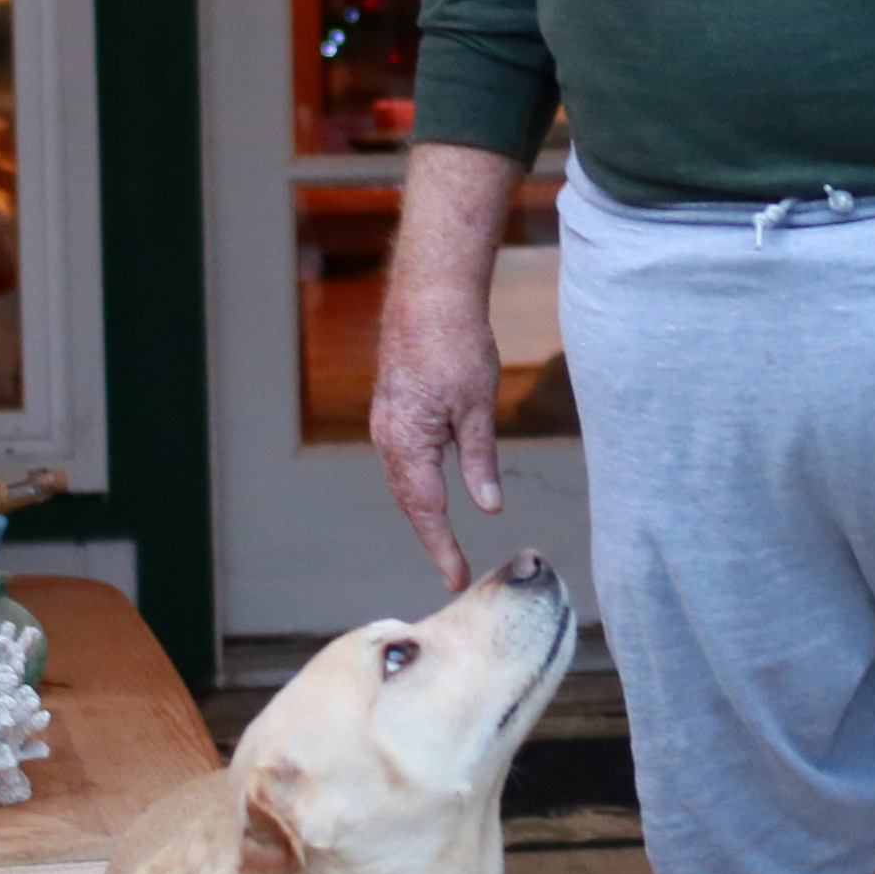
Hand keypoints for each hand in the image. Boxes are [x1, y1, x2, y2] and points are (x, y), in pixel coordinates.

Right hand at [369, 141, 521, 590]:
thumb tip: (488, 507)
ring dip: (421, 510)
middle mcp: (388, 438)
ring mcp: (385, 423)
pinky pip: (401, 457)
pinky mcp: (391, 408)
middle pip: (410, 501)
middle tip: (452, 569)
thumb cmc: (455, 346)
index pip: (427, 510)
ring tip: (443, 540)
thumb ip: (480, 460)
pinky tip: (432, 488)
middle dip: (431, 536)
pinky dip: (416, 481)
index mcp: (409, 442)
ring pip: (404, 479)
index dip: (442, 547)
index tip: (455, 577)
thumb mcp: (478, 407)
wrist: (428, 296)